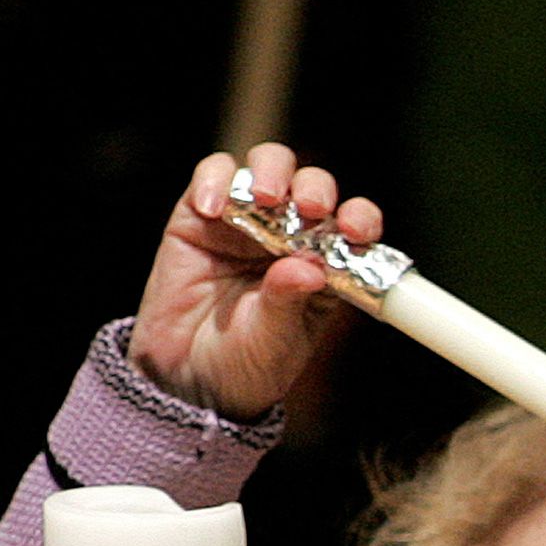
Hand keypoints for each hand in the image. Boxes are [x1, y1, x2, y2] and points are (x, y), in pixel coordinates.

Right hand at [127, 144, 380, 420]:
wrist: (186, 378)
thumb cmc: (243, 364)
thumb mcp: (274, 342)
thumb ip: (289, 303)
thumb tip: (308, 268)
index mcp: (324, 265)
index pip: (352, 226)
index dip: (360, 218)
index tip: (356, 229)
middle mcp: (289, 235)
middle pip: (311, 185)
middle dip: (315, 188)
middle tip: (310, 207)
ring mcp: (246, 220)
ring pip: (267, 167)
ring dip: (272, 172)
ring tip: (266, 197)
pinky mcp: (200, 214)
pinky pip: (212, 176)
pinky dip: (215, 179)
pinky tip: (212, 207)